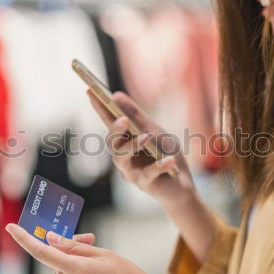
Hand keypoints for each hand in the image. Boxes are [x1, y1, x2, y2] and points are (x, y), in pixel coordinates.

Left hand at [5, 223, 166, 273]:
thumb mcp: (106, 256)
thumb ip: (75, 247)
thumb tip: (51, 240)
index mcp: (76, 270)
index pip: (42, 252)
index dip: (24, 238)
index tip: (11, 228)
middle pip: (58, 261)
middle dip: (70, 249)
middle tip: (91, 239)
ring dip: (74, 267)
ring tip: (101, 270)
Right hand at [87, 90, 195, 209]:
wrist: (182, 183)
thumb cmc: (166, 154)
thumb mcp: (155, 130)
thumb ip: (137, 116)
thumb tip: (116, 95)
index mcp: (125, 140)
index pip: (109, 122)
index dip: (99, 107)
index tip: (91, 90)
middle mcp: (123, 156)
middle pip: (111, 143)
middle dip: (115, 130)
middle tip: (123, 119)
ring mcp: (131, 171)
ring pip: (121, 159)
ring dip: (133, 146)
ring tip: (147, 137)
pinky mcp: (145, 184)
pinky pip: (149, 174)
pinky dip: (160, 166)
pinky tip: (170, 161)